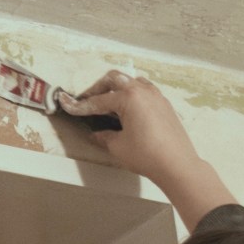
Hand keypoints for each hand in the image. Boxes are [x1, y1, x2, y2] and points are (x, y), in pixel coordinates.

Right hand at [57, 71, 199, 186]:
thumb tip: (96, 134)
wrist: (177, 164)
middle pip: (114, 79)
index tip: (66, 104)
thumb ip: (104, 136)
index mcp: (129, 98)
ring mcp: (156, 95)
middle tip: (87, 102)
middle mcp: (143, 91)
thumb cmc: (146, 155)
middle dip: (97, 89)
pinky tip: (127, 108)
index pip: (98, 101)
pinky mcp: (164, 104)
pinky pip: (144, 90)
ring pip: (131, 81)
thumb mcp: (118, 146)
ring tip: (107, 103)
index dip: (80, 106)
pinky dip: (131, 94)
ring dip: (116, 88)